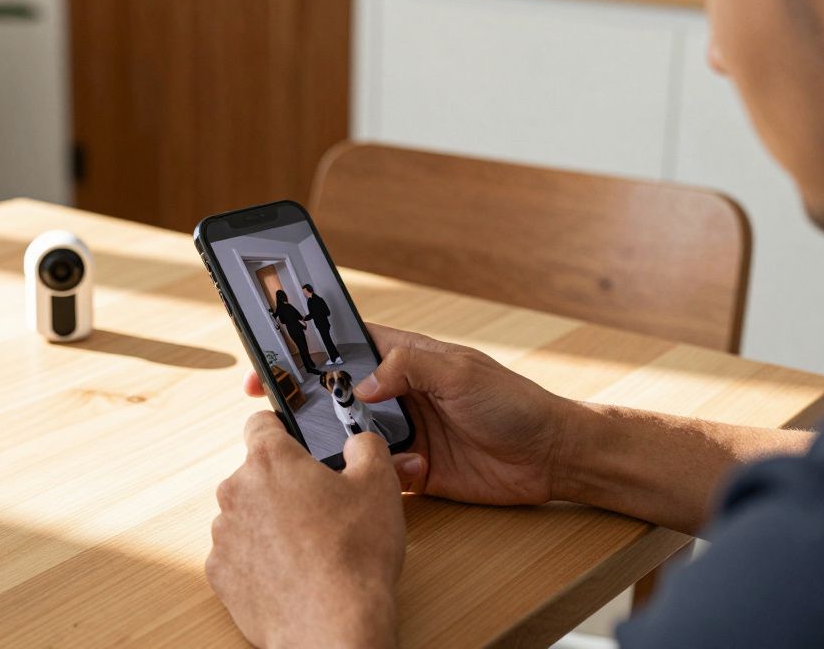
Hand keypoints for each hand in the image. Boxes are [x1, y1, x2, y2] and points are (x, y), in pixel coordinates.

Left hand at [207, 412, 403, 647]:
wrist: (333, 625)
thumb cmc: (355, 555)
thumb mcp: (378, 485)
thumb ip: (366, 447)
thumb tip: (358, 442)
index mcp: (271, 460)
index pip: (261, 423)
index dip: (281, 429)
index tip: (294, 441)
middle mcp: (236, 491)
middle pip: (256, 474)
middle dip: (283, 485)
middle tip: (319, 507)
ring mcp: (224, 534)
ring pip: (246, 515)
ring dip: (270, 523)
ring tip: (308, 547)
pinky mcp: (219, 573)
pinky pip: (238, 554)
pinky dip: (258, 559)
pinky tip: (291, 572)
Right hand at [242, 324, 573, 505]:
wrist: (551, 456)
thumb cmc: (513, 402)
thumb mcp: (459, 372)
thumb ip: (407, 368)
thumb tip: (359, 384)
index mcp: (406, 359)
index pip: (345, 346)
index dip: (306, 350)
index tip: (272, 359)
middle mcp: (399, 394)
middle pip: (338, 395)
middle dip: (310, 404)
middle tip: (282, 414)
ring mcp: (405, 433)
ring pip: (352, 439)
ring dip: (343, 446)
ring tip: (336, 451)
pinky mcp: (414, 471)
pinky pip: (377, 475)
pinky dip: (379, 478)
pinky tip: (410, 471)